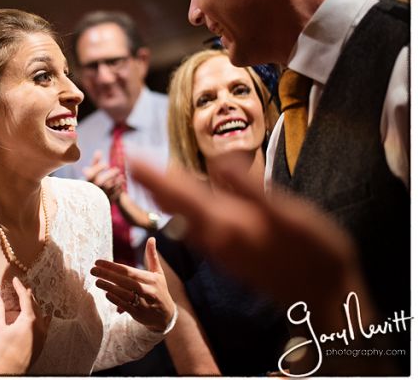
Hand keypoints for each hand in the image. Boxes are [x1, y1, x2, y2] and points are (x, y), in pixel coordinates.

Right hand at [0, 277, 49, 373]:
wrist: (9, 373)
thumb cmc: (2, 352)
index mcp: (29, 320)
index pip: (25, 298)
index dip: (19, 287)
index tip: (15, 280)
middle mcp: (39, 326)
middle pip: (34, 304)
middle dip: (27, 295)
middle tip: (22, 287)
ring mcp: (42, 335)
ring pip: (40, 314)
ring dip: (34, 305)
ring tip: (29, 298)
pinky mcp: (42, 343)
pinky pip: (45, 325)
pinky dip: (43, 317)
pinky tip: (45, 315)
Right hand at [83, 150, 123, 201]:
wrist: (90, 202)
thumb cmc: (91, 184)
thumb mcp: (90, 174)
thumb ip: (94, 163)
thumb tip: (99, 151)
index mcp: (85, 182)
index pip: (91, 175)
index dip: (98, 169)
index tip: (106, 164)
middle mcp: (90, 190)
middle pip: (100, 183)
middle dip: (109, 175)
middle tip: (117, 169)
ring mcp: (97, 198)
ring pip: (107, 191)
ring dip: (116, 183)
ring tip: (122, 176)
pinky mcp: (104, 204)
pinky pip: (112, 198)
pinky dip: (118, 190)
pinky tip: (121, 184)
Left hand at [91, 237, 175, 331]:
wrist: (167, 316)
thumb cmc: (159, 290)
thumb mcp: (158, 274)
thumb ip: (152, 256)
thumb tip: (151, 238)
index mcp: (151, 278)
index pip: (128, 270)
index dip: (112, 266)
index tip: (98, 262)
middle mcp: (148, 290)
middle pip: (125, 280)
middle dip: (108, 274)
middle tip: (93, 270)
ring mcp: (144, 303)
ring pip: (125, 293)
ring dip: (109, 287)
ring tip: (97, 281)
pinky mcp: (140, 314)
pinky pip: (126, 306)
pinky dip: (116, 300)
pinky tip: (106, 294)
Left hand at [129, 156, 361, 307]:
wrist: (324, 298)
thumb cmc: (314, 252)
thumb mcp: (287, 214)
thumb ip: (248, 188)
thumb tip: (217, 160)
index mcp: (228, 223)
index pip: (180, 193)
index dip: (155, 174)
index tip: (131, 157)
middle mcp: (217, 238)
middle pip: (176, 206)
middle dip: (153, 184)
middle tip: (131, 163)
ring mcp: (223, 250)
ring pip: (183, 220)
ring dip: (164, 199)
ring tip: (149, 182)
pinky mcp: (232, 258)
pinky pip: (196, 232)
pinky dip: (182, 215)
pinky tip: (182, 213)